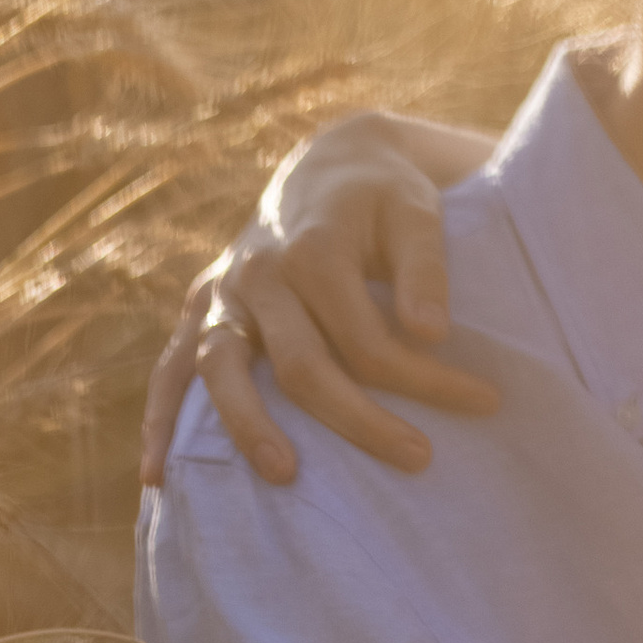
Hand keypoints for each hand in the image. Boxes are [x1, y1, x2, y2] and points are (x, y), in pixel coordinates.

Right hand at [140, 121, 493, 487]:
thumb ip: (425, 268)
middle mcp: (258, 274)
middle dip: (361, 420)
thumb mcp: (417, 212)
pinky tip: (156, 476)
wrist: (330, 166)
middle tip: (419, 458)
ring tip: (285, 475)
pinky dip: (158, 422)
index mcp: (313, 249)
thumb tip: (431, 335)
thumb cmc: (385, 197)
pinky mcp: (200, 310)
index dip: (426, 379)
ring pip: (222, 371)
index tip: (486, 402)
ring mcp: (222, 295)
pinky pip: (170, 370)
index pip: (368, 339)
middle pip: (303, 365)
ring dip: (249, 427)